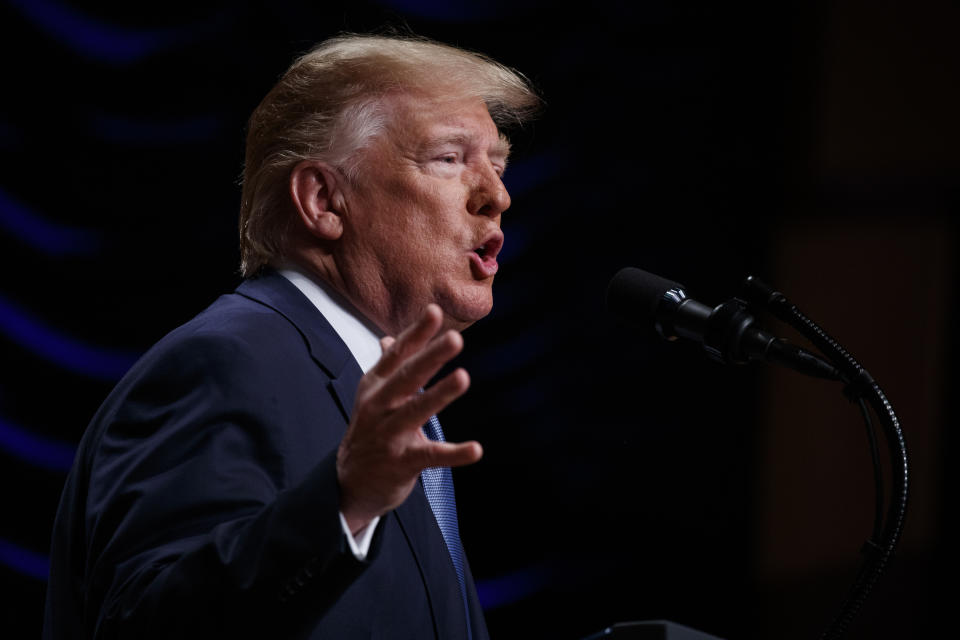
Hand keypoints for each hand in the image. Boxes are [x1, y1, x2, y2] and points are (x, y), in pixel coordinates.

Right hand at [336, 304, 482, 534]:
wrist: (349, 482)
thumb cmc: (369, 431)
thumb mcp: (372, 396)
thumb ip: (387, 367)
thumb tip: (389, 338)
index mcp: (375, 386)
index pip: (397, 355)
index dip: (417, 333)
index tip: (435, 311)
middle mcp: (380, 406)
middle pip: (407, 377)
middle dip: (430, 357)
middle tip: (455, 339)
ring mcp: (389, 434)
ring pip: (417, 411)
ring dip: (440, 394)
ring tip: (464, 377)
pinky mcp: (402, 462)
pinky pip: (431, 456)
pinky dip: (454, 454)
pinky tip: (476, 449)